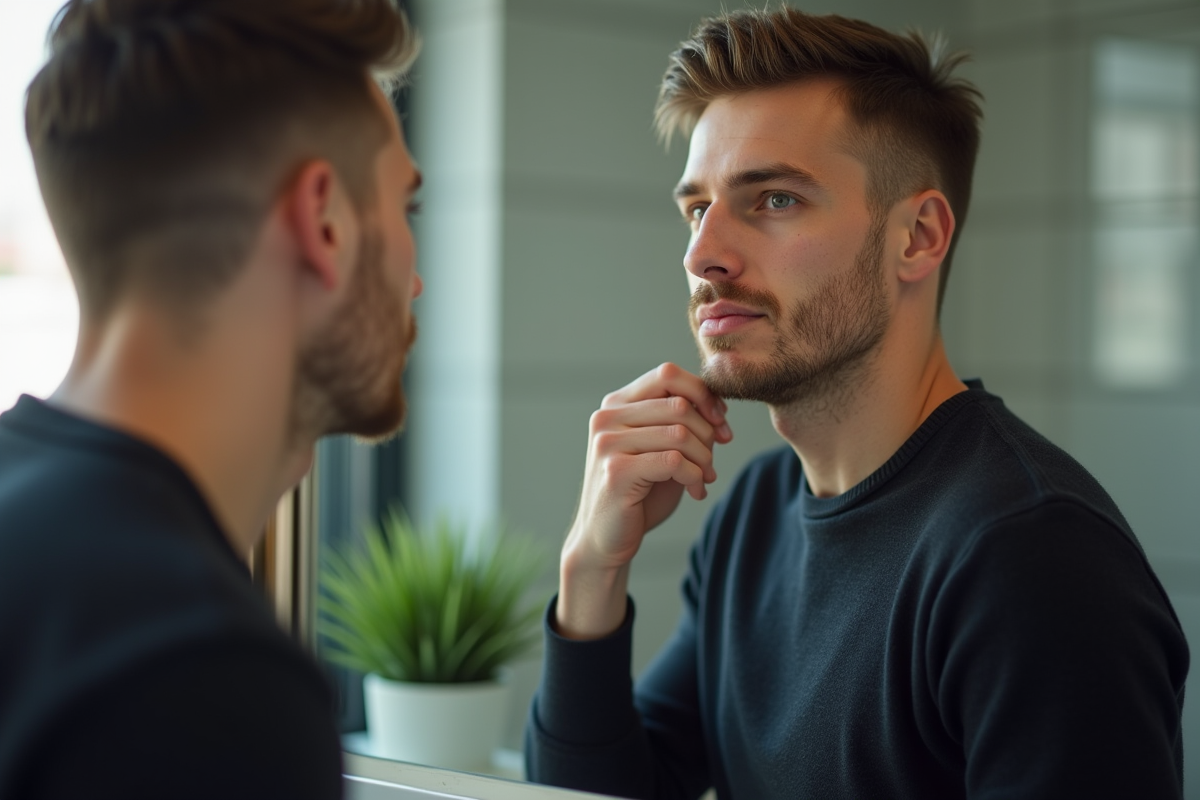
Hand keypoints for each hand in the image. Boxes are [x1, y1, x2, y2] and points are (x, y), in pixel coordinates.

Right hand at [556, 363, 731, 638]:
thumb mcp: (661, 448)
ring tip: (704, 477)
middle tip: (713, 459)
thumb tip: (717, 405)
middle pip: (679, 404)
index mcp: (617, 404)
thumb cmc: (638, 493)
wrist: (606, 540)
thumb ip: (679, 422)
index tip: (720, 421)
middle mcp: (607, 418)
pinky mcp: (617, 471)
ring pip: (680, 433)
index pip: (667, 374)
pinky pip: (674, 461)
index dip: (702, 393)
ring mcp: (608, 443)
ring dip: (704, 458)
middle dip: (708, 433)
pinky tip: (695, 490)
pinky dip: (695, 475)